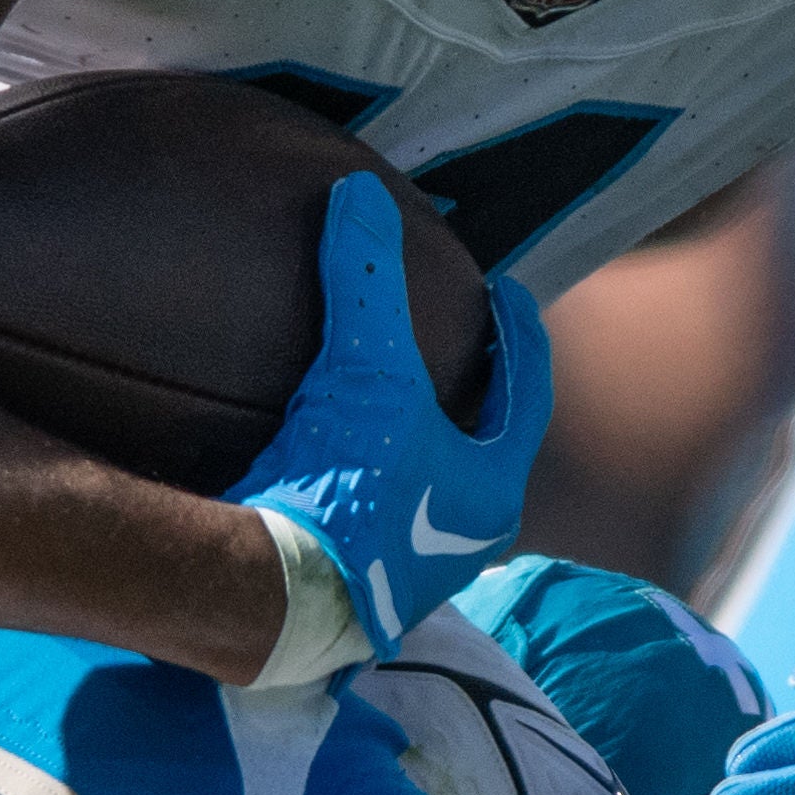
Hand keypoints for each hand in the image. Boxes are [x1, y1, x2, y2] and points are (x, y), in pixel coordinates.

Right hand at [228, 178, 549, 680]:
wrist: (269, 600)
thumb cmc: (342, 491)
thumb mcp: (364, 376)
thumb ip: (367, 285)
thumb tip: (360, 194)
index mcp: (489, 492)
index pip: (525, 397)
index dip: (519, 338)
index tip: (510, 294)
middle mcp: (461, 543)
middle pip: (485, 452)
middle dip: (477, 399)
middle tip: (464, 346)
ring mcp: (406, 575)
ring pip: (431, 495)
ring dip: (422, 449)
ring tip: (398, 404)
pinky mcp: (349, 592)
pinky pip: (373, 523)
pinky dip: (367, 485)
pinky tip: (332, 469)